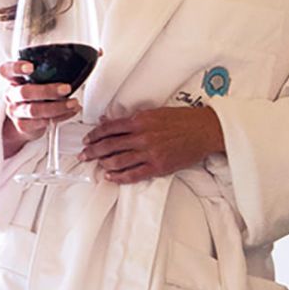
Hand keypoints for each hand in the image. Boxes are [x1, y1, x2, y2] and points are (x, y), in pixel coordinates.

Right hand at [0, 61, 79, 152]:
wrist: (26, 122)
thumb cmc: (37, 94)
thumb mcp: (44, 78)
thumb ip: (65, 64)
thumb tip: (97, 52)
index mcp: (14, 78)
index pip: (7, 70)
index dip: (16, 68)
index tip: (30, 67)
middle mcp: (13, 94)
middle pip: (25, 92)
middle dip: (47, 91)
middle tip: (66, 88)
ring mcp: (17, 111)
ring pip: (34, 110)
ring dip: (57, 107)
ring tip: (73, 103)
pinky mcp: (24, 125)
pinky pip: (42, 123)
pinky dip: (59, 117)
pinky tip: (70, 112)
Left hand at [78, 107, 225, 184]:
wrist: (205, 130)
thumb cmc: (183, 120)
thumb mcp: (155, 112)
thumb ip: (132, 118)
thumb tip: (110, 120)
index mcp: (140, 120)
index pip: (109, 128)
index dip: (94, 134)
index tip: (87, 139)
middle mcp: (142, 136)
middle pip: (109, 145)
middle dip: (93, 151)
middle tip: (84, 155)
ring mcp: (150, 153)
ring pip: (118, 161)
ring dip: (103, 164)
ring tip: (97, 165)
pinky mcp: (158, 166)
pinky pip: (133, 174)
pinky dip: (119, 176)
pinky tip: (111, 177)